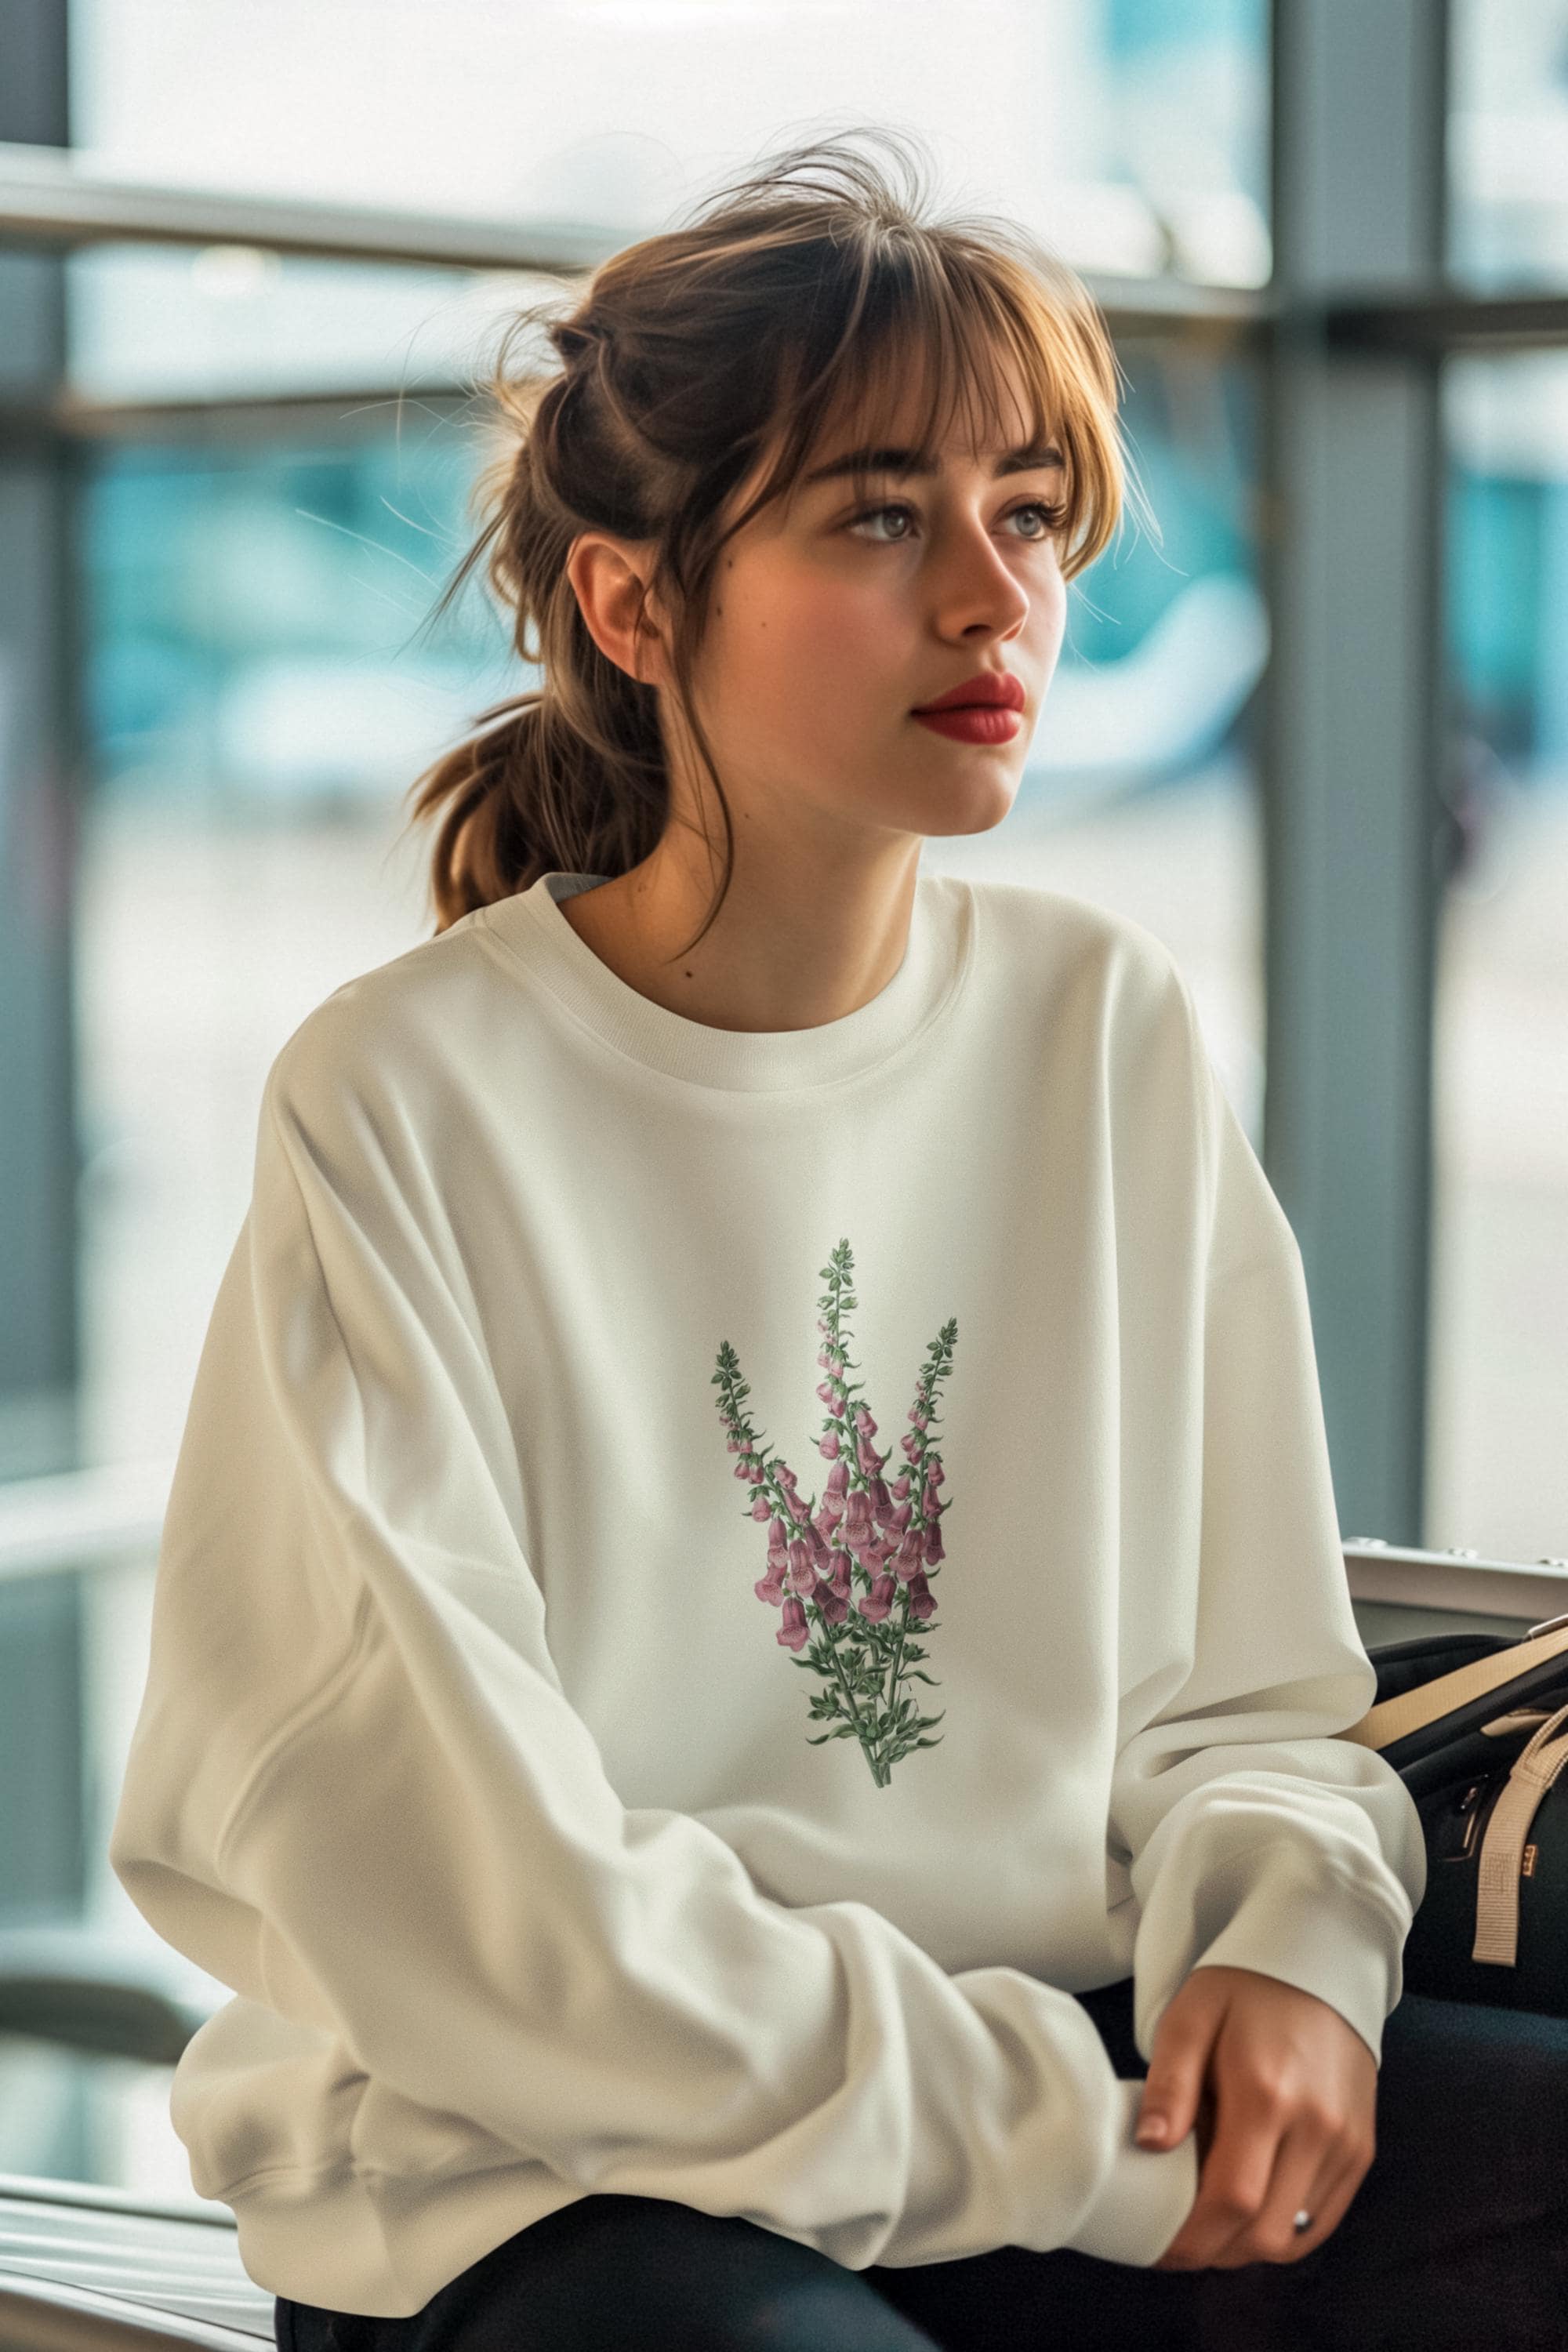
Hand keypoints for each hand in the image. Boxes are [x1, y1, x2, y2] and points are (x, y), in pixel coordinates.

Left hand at [1137, 1963, 1376, 2269]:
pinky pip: (1322, 2219)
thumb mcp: (1191, 2017)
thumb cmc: (1245, 1988)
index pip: (1230, 2199)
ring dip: (1247, 2245)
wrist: (1321, 1962)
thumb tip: (1150, 2145)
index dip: (1192, 2238)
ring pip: (1294, 2235)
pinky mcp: (1361, 2148)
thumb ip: (1170, 2083)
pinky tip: (1251, 2213)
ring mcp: (1346, 2142)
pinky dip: (1283, 2231)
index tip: (1159, 2248)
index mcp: (1266, 2094)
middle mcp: (1316, 2127)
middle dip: (1215, 2250)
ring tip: (1210, 2223)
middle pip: (1263, 2232)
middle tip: (1178, 2239)